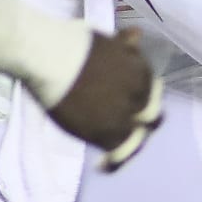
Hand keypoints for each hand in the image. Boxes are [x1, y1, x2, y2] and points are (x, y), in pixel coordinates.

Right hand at [45, 29, 163, 168]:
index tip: (129, 102)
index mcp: (139, 69)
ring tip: (114, 151)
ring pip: (137, 137)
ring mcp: (123, 114)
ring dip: (129, 143)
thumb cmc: (70, 42)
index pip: (151, 90)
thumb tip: (137, 35)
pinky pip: (118, 153)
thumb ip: (122, 45)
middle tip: (124, 127)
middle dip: (140, 121)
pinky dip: (114, 161)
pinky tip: (103, 165)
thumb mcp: (103, 39)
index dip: (142, 97)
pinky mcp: (105, 132)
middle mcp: (138, 93)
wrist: (49, 56)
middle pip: (150, 115)